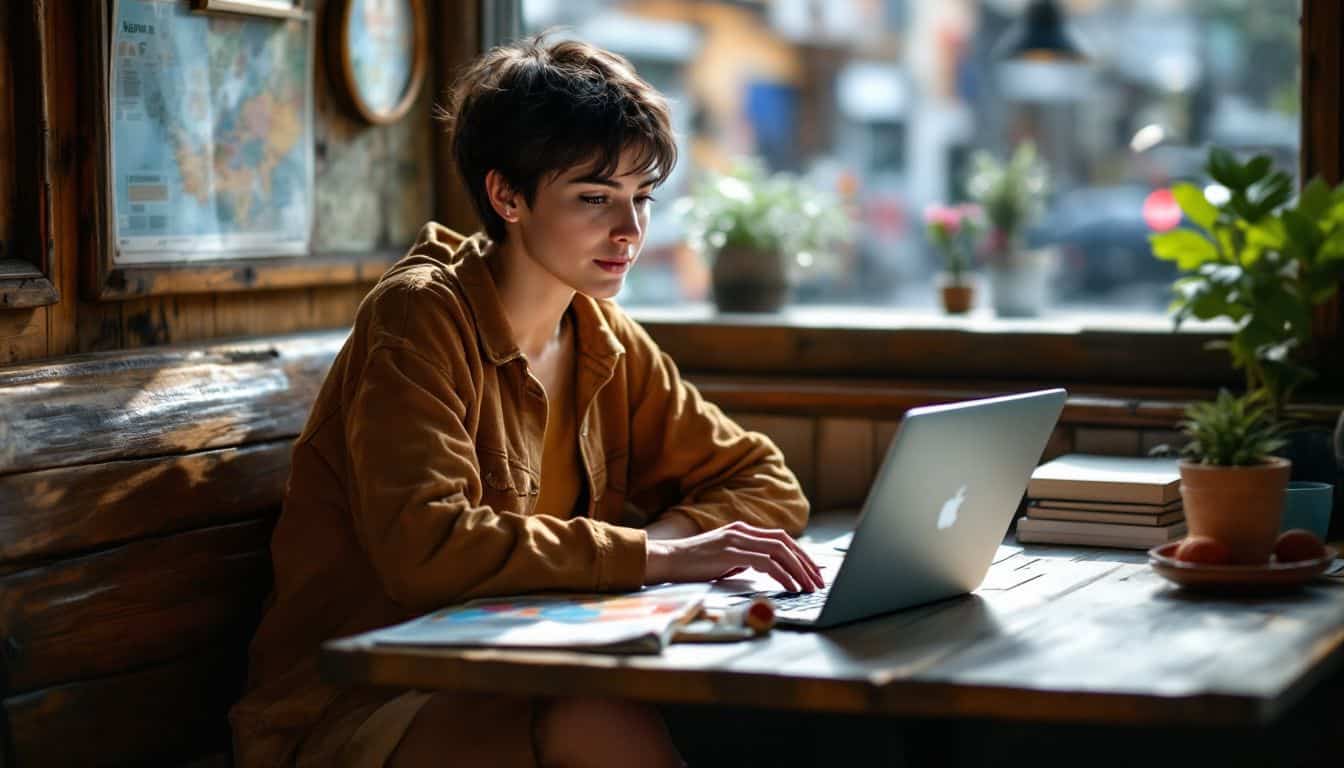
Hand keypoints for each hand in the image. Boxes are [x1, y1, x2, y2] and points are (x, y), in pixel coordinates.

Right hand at [644, 520, 824, 591]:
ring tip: (809, 586)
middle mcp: (742, 531)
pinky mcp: (731, 553)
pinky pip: (766, 563)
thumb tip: (767, 569)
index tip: (813, 570)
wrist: (667, 559)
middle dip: (806, 562)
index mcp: (742, 530)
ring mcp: (737, 540)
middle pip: (786, 542)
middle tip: (818, 580)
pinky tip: (791, 587)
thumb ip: (745, 559)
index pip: (781, 538)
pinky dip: (783, 575)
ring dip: (799, 570)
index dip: (801, 554)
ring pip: (780, 551)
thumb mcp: (724, 558)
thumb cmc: (693, 564)